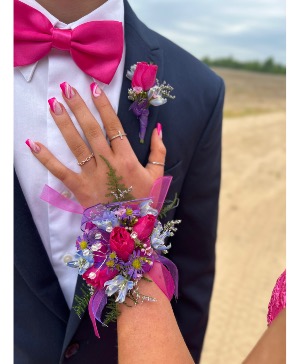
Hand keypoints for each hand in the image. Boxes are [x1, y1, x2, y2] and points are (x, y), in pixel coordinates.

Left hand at [27, 82, 165, 207]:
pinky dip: (46, 158)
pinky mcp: (79, 188)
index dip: (104, 107)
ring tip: (54, 105)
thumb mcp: (157, 176)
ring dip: (64, 124)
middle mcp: (108, 162)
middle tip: (66, 88)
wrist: (131, 229)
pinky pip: (60, 171)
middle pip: (91, 130)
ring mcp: (92, 175)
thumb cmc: (144, 201)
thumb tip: (158, 128)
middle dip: (79, 108)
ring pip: (76, 145)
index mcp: (127, 158)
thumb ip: (159, 151)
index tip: (94, 89)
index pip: (113, 126)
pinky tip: (33, 144)